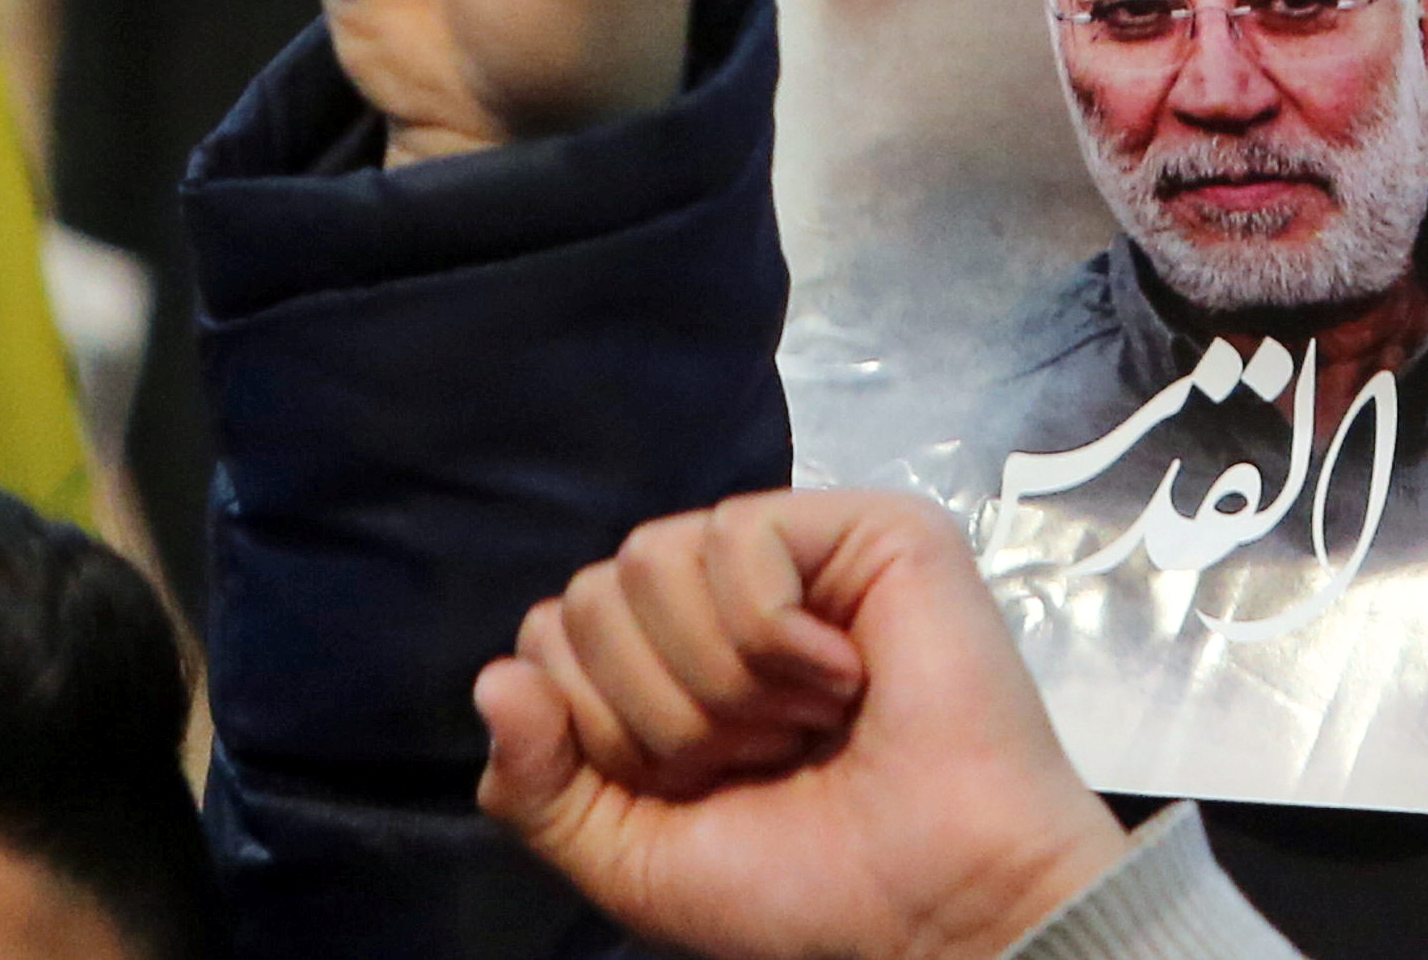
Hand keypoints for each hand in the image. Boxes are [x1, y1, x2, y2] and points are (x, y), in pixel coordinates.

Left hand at [476, 489, 1130, 959]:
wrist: (931, 898)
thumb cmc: (800, 886)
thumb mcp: (629, 855)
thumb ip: (536, 785)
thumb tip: (497, 679)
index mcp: (669, 667)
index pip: (551, 636)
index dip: (595, 727)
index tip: (691, 787)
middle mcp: (726, 600)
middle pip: (590, 594)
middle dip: (655, 711)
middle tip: (756, 757)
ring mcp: (799, 554)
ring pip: (649, 559)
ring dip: (715, 680)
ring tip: (798, 722)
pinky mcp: (868, 529)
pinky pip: (738, 541)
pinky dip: (773, 637)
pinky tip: (844, 679)